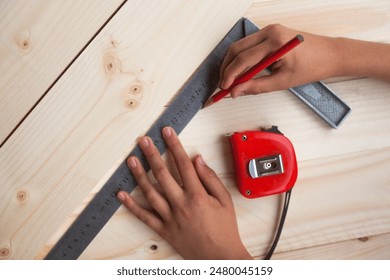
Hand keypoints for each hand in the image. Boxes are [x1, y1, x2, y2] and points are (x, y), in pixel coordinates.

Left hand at [117, 127, 251, 259]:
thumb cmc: (225, 229)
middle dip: (152, 154)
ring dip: (139, 175)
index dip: (174, 145)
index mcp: (197, 195)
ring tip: (131, 160)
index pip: (183, 164)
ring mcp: (170, 218)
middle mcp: (181, 204)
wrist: (219, 257)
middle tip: (143, 141)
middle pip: (162, 174)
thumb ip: (210, 179)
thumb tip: (198, 160)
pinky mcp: (164, 229)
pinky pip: (144, 216)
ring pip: (150, 192)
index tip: (167, 132)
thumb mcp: (225, 201)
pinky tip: (122, 194)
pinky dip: (131, 205)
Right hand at [219, 24, 339, 96]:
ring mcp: (269, 30)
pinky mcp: (270, 32)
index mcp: (275, 43)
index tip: (223, 88)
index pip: (243, 59)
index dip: (229, 75)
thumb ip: (256, 87)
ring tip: (231, 80)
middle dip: (227, 68)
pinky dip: (241, 58)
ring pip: (240, 46)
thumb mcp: (282, 82)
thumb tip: (236, 92)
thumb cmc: (312, 67)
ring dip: (232, 63)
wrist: (330, 54)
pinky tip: (241, 71)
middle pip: (236, 49)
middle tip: (223, 85)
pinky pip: (248, 44)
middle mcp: (270, 32)